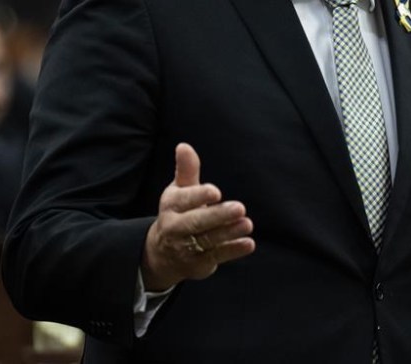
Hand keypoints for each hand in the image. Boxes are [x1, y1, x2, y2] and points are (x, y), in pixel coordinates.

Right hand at [141, 143, 254, 290]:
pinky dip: (233, 250)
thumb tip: (183, 145)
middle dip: (218, 216)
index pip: (185, 200)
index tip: (216, 191)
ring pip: (209, 240)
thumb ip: (186, 170)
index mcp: (172, 206)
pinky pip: (217, 257)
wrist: (162, 253)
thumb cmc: (178, 212)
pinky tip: (248, 244)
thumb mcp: (179, 190)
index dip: (199, 196)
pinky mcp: (199, 264)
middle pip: (196, 222)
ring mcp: (186, 247)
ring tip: (247, 224)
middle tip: (240, 208)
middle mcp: (176, 228)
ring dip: (229, 232)